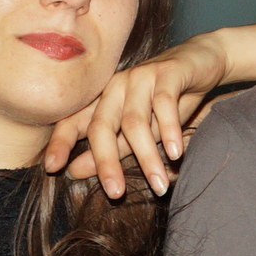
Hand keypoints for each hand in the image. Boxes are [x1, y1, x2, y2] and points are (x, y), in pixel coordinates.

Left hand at [44, 32, 228, 197]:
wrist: (202, 62)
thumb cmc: (168, 99)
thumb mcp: (140, 129)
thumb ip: (111, 148)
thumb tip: (72, 171)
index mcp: (104, 98)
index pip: (75, 120)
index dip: (60, 142)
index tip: (53, 168)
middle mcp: (117, 85)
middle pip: (102, 125)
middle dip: (106, 161)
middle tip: (116, 193)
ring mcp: (141, 76)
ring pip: (135, 121)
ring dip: (147, 156)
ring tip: (159, 184)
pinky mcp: (168, 72)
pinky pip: (164, 104)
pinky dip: (169, 130)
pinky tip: (175, 153)